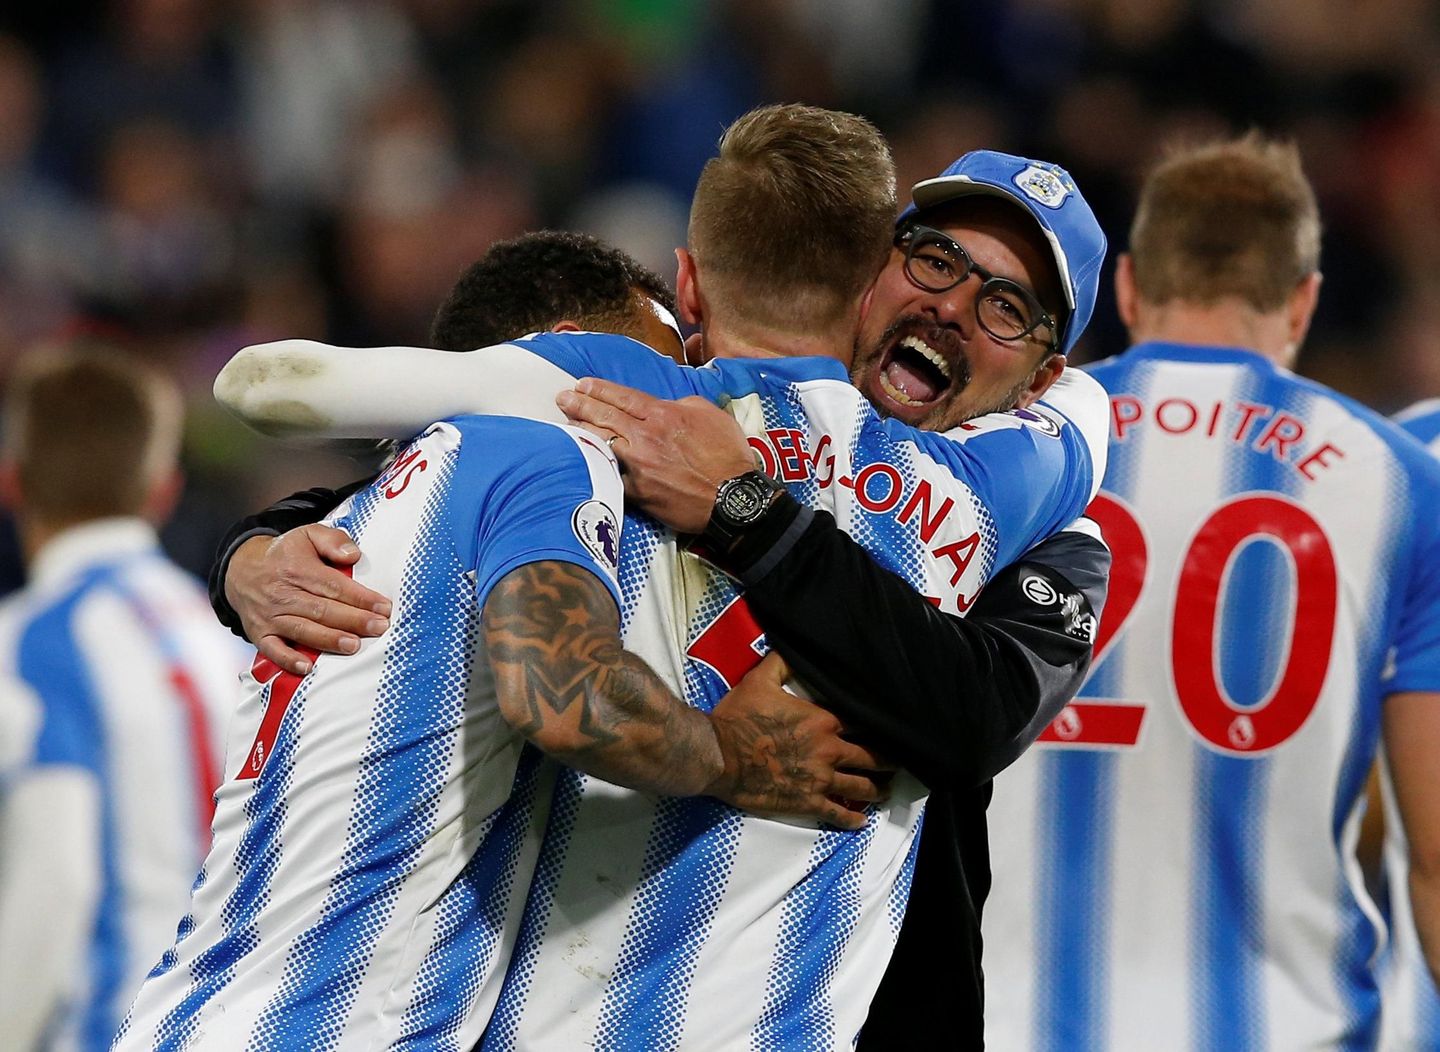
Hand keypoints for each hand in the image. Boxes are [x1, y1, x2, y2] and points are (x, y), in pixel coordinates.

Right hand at [225, 525, 392, 674]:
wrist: (241, 569)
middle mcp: (282, 593)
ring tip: (354, 646)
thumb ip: (333, 540)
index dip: (361, 597)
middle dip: (354, 620)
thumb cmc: (285, 554)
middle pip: (322, 609)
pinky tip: (307, 668)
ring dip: (329, 640)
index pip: (334, 585)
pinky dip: (288, 660)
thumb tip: (353, 555)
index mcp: (297, 569)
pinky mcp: (259, 633)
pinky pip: (272, 650)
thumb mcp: (308, 534)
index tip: (383, 607)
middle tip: (379, 627)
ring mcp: (270, 616)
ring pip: (302, 630)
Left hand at [555, 378, 755, 533]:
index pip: (622, 397)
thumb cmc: (728, 455)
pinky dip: (595, 465)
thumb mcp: (711, 415)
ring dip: (580, 431)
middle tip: (561, 398)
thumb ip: (683, 404)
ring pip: (600, 443)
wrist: (733, 499)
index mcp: (663, 415)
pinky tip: (582, 458)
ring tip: (566, 423)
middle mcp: (645, 437)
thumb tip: (667, 406)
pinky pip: (610, 475)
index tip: (582, 384)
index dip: (599, 389)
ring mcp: (638, 466)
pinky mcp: (638, 491)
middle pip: (604, 416)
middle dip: (579, 405)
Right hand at [705, 653, 892, 829]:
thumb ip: (781, 663)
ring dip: (877, 789)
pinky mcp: (807, 802)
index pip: (861, 723)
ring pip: (861, 787)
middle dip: (887, 760)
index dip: (876, 726)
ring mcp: (820, 779)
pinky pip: (837, 813)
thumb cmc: (738, 718)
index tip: (888, 729)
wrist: (718, 755)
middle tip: (898, 763)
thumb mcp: (759, 681)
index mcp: (822, 721)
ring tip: (885, 790)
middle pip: (870, 756)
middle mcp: (829, 751)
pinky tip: (860, 822)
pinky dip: (852, 819)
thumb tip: (791, 647)